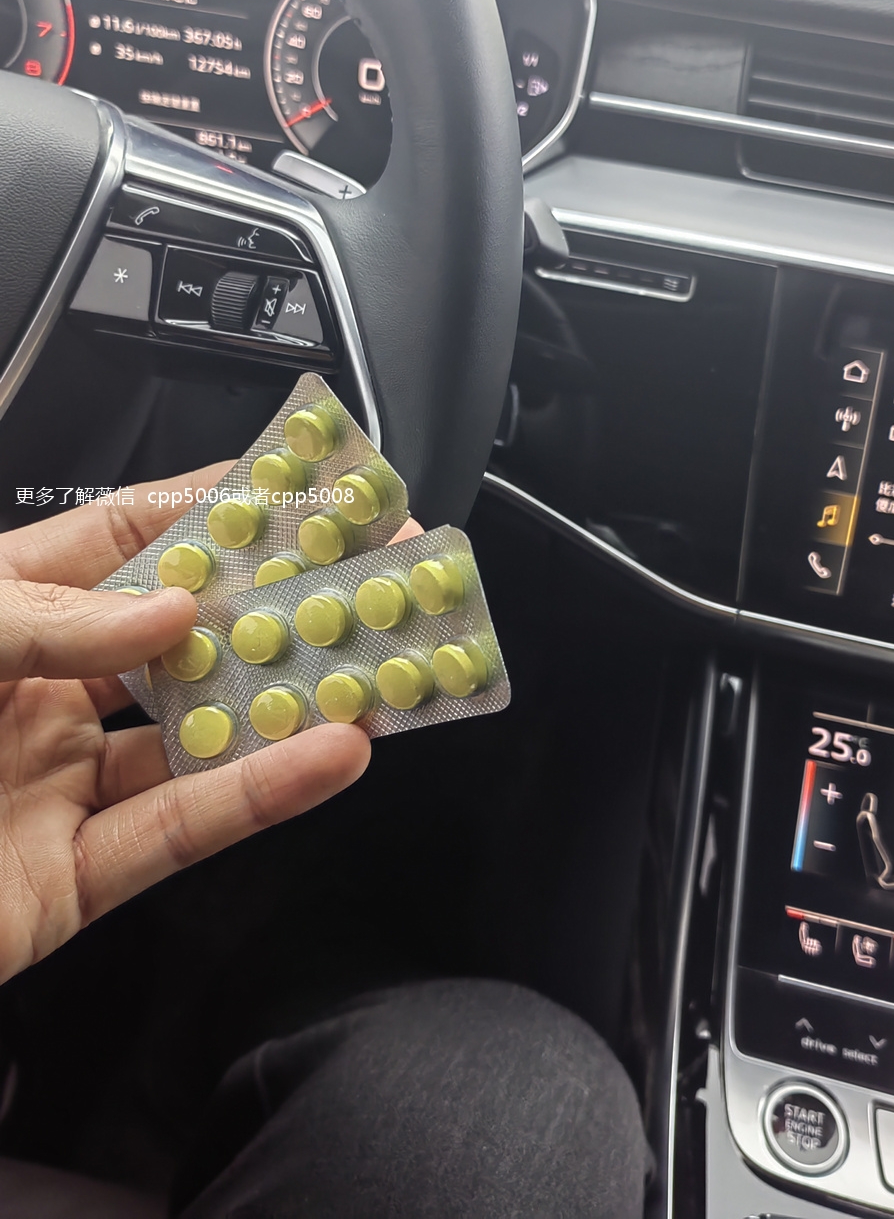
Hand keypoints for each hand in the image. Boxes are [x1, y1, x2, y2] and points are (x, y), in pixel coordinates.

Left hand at [0, 468, 421, 984]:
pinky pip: (180, 830)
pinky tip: (329, 754)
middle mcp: (39, 690)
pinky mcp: (72, 878)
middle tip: (378, 576)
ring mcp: (58, 783)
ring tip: (381, 665)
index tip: (306, 489)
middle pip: (186, 636)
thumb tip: (171, 610)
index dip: (219, 507)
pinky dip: (260, 794)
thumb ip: (51, 618)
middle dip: (284, 604)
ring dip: (292, 703)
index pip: (129, 537)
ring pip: (199, 735)